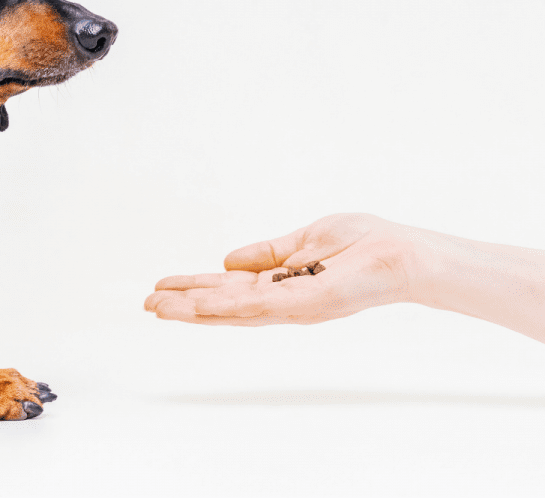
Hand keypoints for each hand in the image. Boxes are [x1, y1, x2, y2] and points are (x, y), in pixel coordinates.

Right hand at [144, 214, 421, 325]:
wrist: (405, 254)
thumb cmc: (366, 244)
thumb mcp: (306, 239)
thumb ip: (267, 253)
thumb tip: (227, 262)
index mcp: (281, 284)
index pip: (229, 291)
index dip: (194, 290)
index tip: (162, 288)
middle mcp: (283, 301)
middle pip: (223, 307)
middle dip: (184, 306)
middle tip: (147, 305)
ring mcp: (293, 305)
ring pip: (232, 312)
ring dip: (194, 311)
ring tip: (157, 308)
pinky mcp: (307, 303)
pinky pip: (258, 307)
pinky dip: (225, 307)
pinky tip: (197, 306)